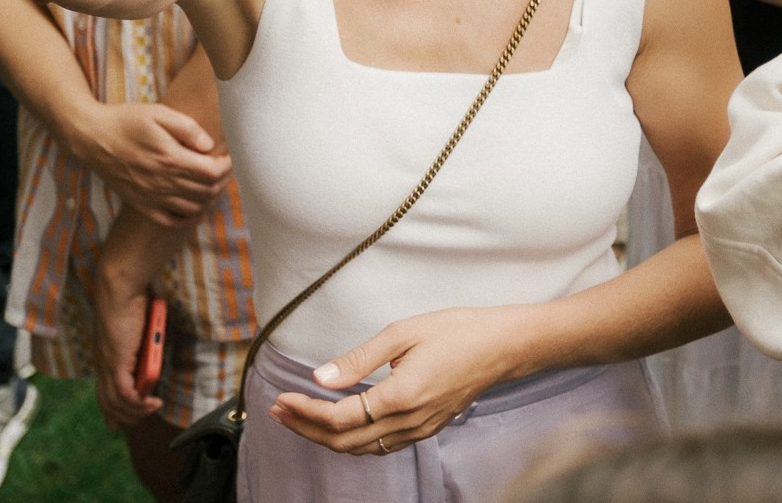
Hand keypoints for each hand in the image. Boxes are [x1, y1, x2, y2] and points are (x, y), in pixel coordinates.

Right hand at [76, 102, 233, 227]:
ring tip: (213, 184)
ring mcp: (151, 197)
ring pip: (193, 208)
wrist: (92, 139)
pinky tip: (196, 208)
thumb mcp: (158, 114)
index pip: (212, 173)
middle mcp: (162, 182)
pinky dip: (189, 218)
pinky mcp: (141, 204)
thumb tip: (209, 145)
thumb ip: (187, 128)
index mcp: (170, 159)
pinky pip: (171, 221)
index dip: (227, 166)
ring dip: (209, 198)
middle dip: (222, 181)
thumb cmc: (126, 121)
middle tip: (224, 169)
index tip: (229, 156)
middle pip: (207, 192)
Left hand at [91, 265, 163, 430]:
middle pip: (107, 404)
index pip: (103, 393)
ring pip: (116, 404)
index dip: (110, 411)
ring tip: (153, 408)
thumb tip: (147, 356)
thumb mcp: (135, 330)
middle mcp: (102, 365)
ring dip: (136, 412)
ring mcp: (108, 365)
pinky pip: (124, 394)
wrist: (119, 289)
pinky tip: (151, 402)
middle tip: (145, 416)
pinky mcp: (116, 362)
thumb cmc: (128, 302)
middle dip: (125, 417)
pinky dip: (138, 403)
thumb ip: (138, 345)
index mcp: (104, 359)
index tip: (118, 423)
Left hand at [269, 307, 530, 453]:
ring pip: (362, 449)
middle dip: (306, 428)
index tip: (282, 398)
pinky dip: (353, 440)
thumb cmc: (457, 331)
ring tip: (300, 417)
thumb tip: (320, 377)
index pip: (340, 417)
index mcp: (402, 396)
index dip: (306, 411)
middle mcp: (409, 420)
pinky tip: (340, 425)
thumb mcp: (404, 332)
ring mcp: (420, 429)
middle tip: (278, 412)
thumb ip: (359, 358)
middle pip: (345, 441)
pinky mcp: (426, 428)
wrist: (503, 347)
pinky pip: (381, 445)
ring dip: (326, 437)